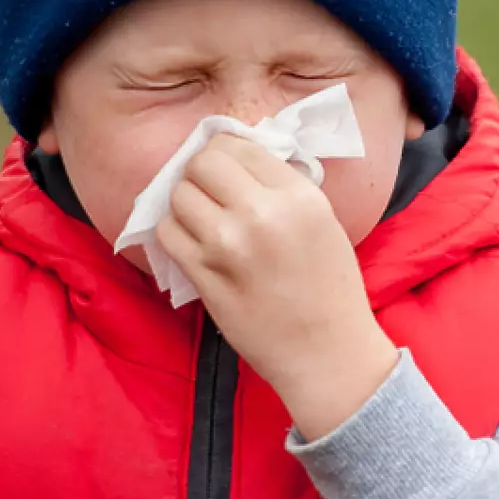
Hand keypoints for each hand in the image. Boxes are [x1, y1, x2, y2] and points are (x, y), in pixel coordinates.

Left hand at [156, 134, 397, 439]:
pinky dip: (175, 233)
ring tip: (203, 220)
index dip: (227, 155)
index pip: (238, 145)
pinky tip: (194, 244)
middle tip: (212, 193)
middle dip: (201, 174)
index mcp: (298, 196)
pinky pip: (167, 234)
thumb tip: (236, 157)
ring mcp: (227, 246)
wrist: (327, 352)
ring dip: (186, 204)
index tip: (229, 171)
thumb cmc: (331, 288)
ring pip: (178, 196)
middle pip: (202, 163)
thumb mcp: (323, 220)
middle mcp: (260, 213)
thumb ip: (282, 185)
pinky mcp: (203, 276)